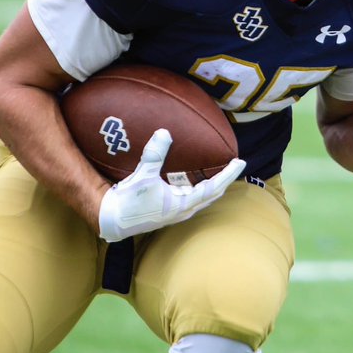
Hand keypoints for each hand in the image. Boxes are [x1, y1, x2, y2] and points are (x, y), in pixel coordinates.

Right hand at [97, 129, 245, 241]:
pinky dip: (200, 188)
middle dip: (225, 179)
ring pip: (203, 198)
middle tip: (235, 164)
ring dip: (213, 185)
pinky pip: (192, 198)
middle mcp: (184, 210)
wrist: (112, 220)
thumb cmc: (128, 201)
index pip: (214, 188)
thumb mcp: (143, 176)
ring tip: (221, 171)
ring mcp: (177, 212)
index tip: (241, 162)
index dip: (229, 175)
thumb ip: (154, 154)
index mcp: (183, 204)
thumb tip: (164, 132)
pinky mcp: (169, 211)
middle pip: (213, 194)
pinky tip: (196, 179)